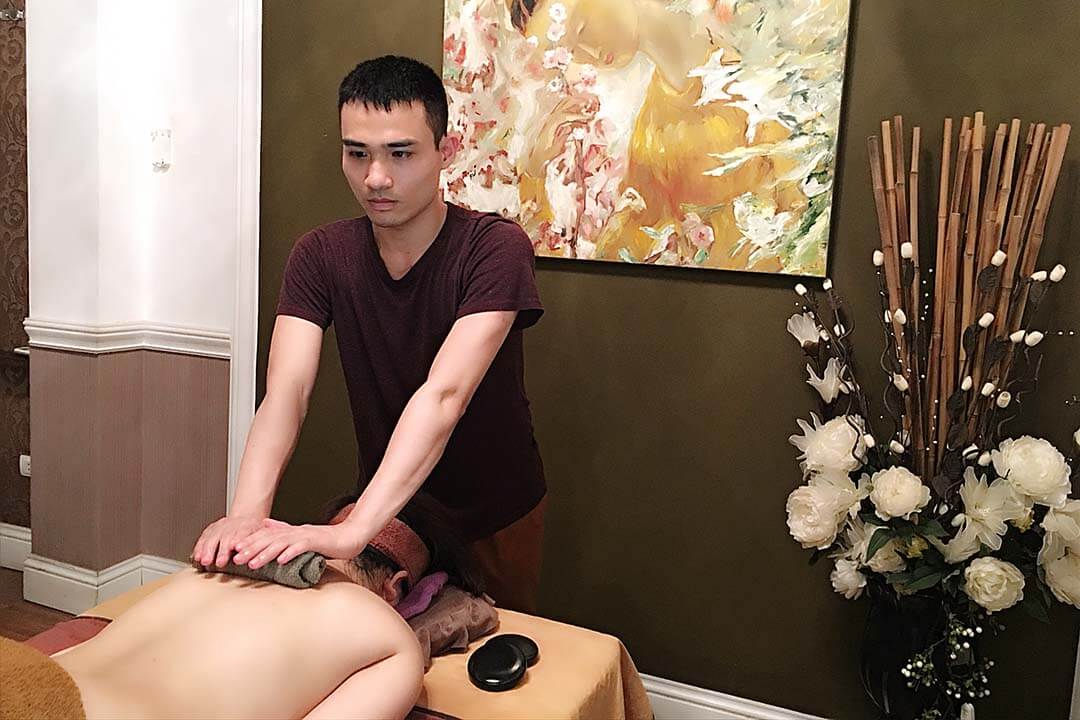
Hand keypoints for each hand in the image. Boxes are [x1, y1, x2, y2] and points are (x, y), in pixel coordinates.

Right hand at [191, 515, 265, 568]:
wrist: (245, 518)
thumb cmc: (254, 531)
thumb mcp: (262, 535)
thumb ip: (259, 544)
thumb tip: (259, 554)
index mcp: (247, 526)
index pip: (242, 532)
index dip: (237, 540)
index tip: (234, 548)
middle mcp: (232, 525)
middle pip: (225, 537)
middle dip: (221, 551)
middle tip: (219, 562)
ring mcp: (221, 526)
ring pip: (212, 537)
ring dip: (207, 550)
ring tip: (204, 561)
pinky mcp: (211, 529)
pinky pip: (203, 537)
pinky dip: (199, 547)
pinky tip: (197, 556)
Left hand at [233, 519, 364, 568]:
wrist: (351, 536)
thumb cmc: (327, 540)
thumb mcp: (302, 535)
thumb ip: (285, 530)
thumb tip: (266, 525)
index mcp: (291, 531)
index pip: (266, 536)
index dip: (249, 543)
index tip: (234, 551)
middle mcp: (296, 532)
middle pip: (269, 539)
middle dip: (251, 549)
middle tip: (236, 559)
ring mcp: (306, 536)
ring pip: (281, 544)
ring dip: (265, 553)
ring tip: (252, 564)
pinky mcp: (317, 542)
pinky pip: (301, 547)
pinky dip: (290, 553)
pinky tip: (281, 561)